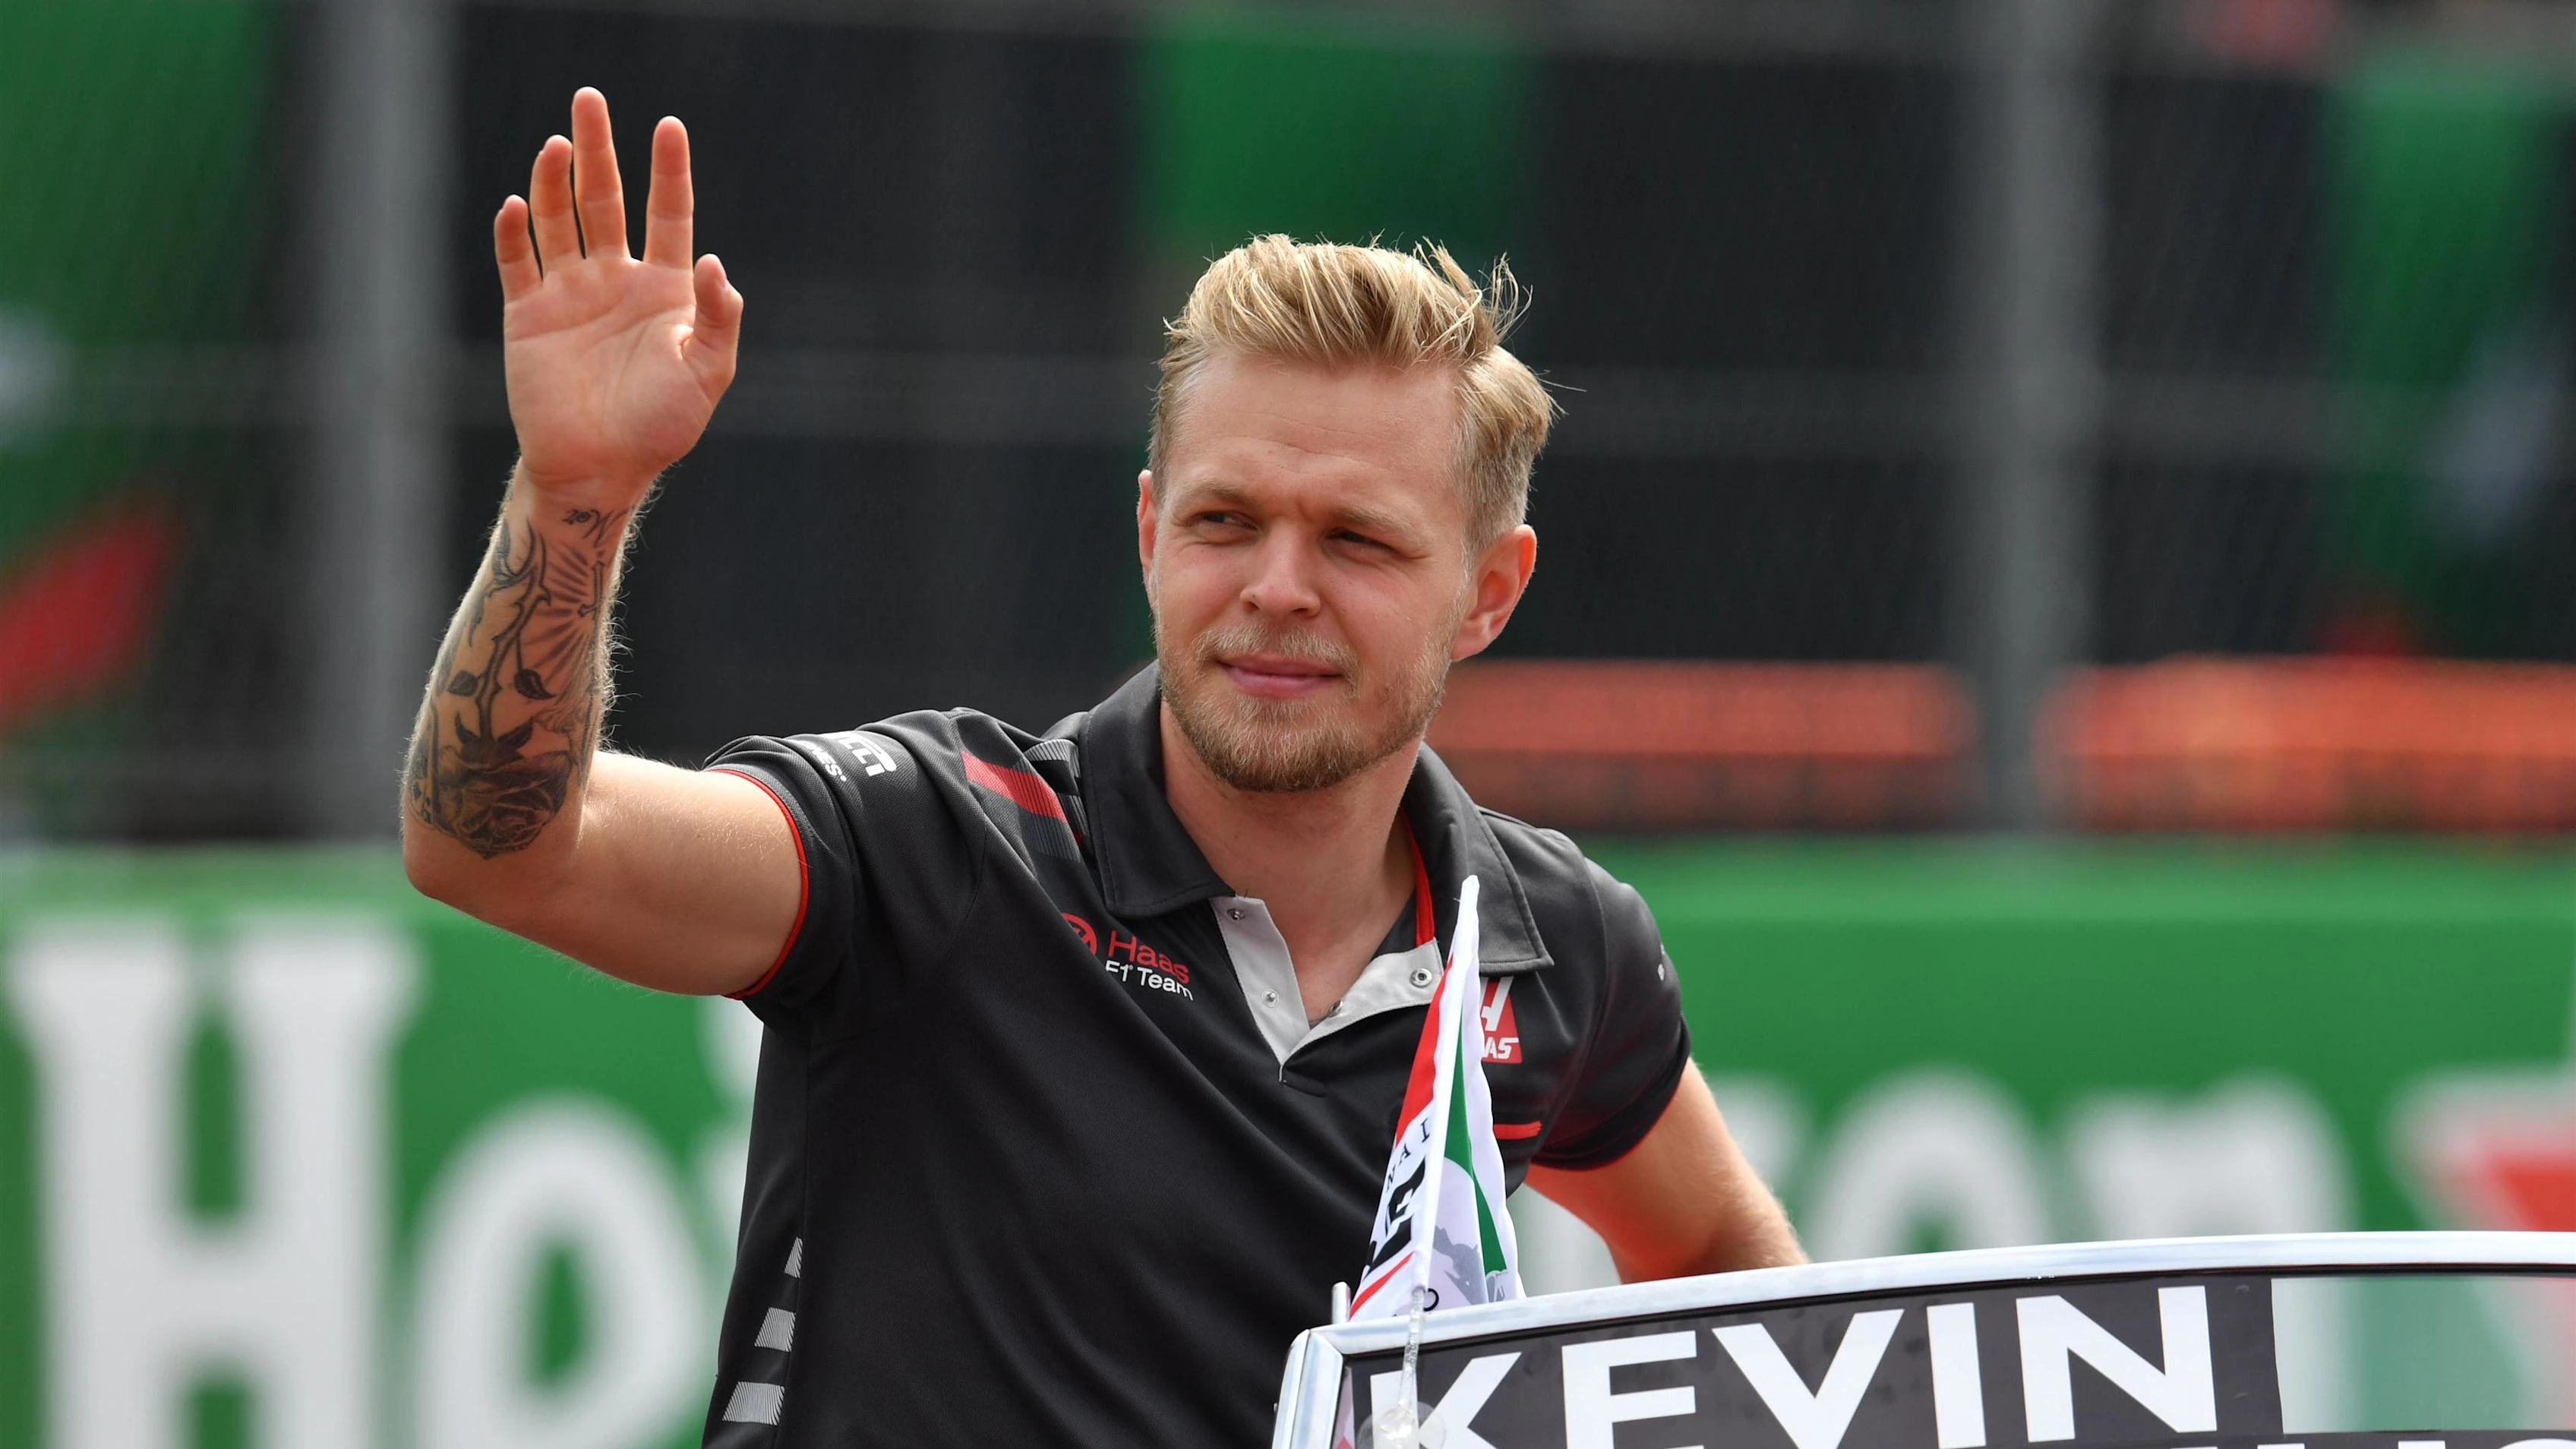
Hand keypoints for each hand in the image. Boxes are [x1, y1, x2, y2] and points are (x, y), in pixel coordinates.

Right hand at [494, 88, 742, 503]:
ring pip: (558, 220)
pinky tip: (517, 204)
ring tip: (560, 142)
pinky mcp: (528, 314)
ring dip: (555, 180)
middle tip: (589, 99)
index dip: (668, 170)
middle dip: (599, 150)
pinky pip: (517, 263)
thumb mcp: (708, 373)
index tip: (668, 126)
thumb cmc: (661, 426)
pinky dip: (513, 232)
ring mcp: (570, 294)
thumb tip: (713, 261)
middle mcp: (616, 280)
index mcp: (664, 289)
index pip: (668, 213)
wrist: (600, 468)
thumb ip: (718, 318)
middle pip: (604, 199)